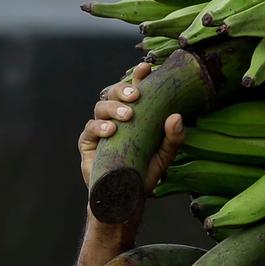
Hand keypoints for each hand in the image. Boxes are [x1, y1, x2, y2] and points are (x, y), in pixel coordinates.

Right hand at [78, 61, 186, 196]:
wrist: (123, 198)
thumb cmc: (143, 174)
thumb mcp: (163, 157)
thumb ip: (172, 138)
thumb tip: (176, 117)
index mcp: (134, 115)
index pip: (135, 89)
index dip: (139, 75)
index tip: (147, 67)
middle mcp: (116, 117)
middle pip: (114, 92)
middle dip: (123, 88)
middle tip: (136, 94)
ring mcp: (100, 128)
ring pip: (101, 106)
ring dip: (114, 107)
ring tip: (127, 116)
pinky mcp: (88, 142)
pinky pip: (90, 128)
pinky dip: (100, 126)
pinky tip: (111, 130)